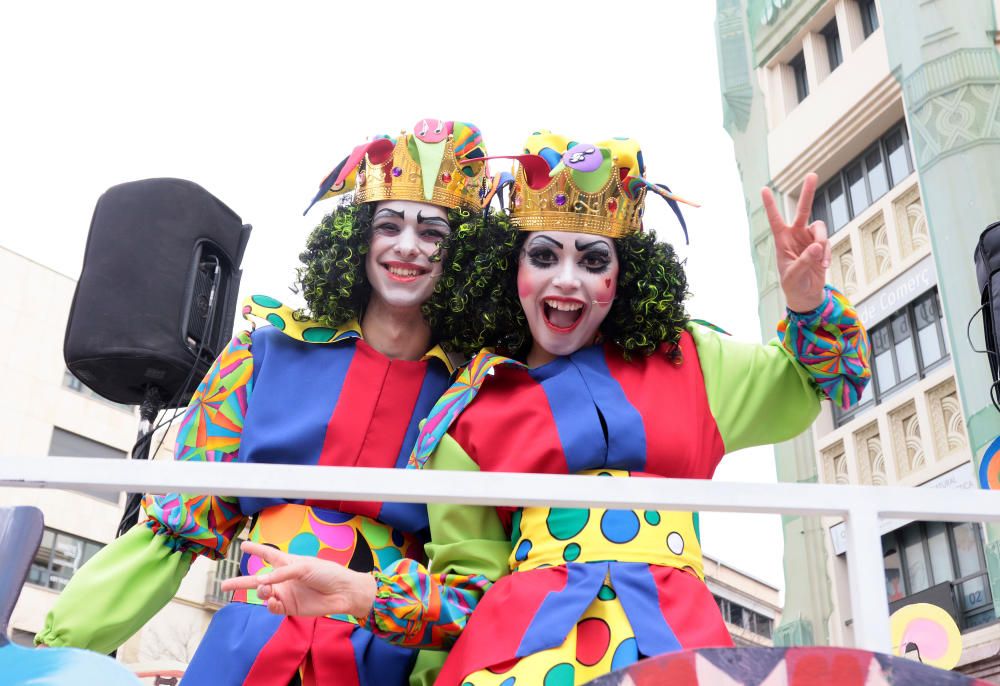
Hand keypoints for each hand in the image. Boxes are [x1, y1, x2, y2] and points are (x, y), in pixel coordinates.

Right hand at [220, 541, 376, 617]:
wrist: (343, 592)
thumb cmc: (327, 573)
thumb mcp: (304, 567)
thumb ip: (281, 573)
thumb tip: (261, 582)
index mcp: (288, 563)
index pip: (268, 555)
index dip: (256, 550)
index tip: (243, 544)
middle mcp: (284, 578)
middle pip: (257, 580)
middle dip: (240, 582)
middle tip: (223, 585)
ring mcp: (286, 593)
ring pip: (263, 594)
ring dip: (260, 592)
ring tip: (264, 590)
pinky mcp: (290, 607)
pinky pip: (272, 607)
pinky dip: (269, 604)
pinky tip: (272, 601)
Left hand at [761, 172, 829, 312]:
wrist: (805, 294)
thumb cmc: (792, 284)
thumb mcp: (794, 275)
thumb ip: (804, 261)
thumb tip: (817, 246)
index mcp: (782, 240)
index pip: (775, 219)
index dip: (770, 205)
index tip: (763, 188)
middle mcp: (795, 235)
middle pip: (803, 210)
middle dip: (807, 193)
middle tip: (811, 174)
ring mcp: (809, 239)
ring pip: (820, 229)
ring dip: (822, 243)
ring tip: (821, 261)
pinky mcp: (821, 245)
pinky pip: (827, 243)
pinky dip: (827, 254)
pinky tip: (823, 267)